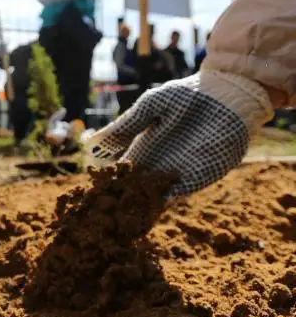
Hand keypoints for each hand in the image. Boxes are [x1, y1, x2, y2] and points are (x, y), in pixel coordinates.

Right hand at [84, 71, 273, 196]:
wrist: (226, 97)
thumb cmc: (187, 96)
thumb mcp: (150, 107)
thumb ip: (125, 127)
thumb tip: (92, 146)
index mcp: (142, 145)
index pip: (119, 168)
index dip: (105, 179)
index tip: (90, 190)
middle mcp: (155, 162)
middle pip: (132, 186)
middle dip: (117, 198)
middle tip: (98, 213)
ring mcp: (174, 173)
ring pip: (148, 194)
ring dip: (134, 207)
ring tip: (116, 220)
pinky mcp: (194, 180)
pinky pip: (172, 196)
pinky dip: (156, 206)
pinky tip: (142, 214)